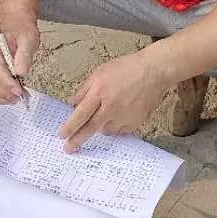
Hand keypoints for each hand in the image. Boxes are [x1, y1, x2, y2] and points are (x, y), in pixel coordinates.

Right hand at [0, 3, 39, 103]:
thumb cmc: (22, 30)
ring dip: (1, 96)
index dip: (7, 83)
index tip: (19, 91)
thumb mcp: (28, 38)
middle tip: (20, 97)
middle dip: (5, 92)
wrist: (16, 25)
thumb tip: (20, 72)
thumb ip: (24, 54)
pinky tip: (8, 96)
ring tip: (16, 99)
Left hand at [59, 49, 173, 152]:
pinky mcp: (135, 121)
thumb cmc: (127, 68)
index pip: (80, 114)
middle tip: (69, 149)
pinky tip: (119, 115)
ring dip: (101, 127)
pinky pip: (120, 130)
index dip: (70, 127)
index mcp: (99, 92)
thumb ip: (84, 89)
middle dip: (77, 140)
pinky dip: (116, 126)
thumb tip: (72, 103)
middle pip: (90, 128)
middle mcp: (110, 107)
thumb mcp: (100, 72)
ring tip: (107, 113)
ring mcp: (124, 116)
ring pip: (106, 130)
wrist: (153, 71)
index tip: (62, 135)